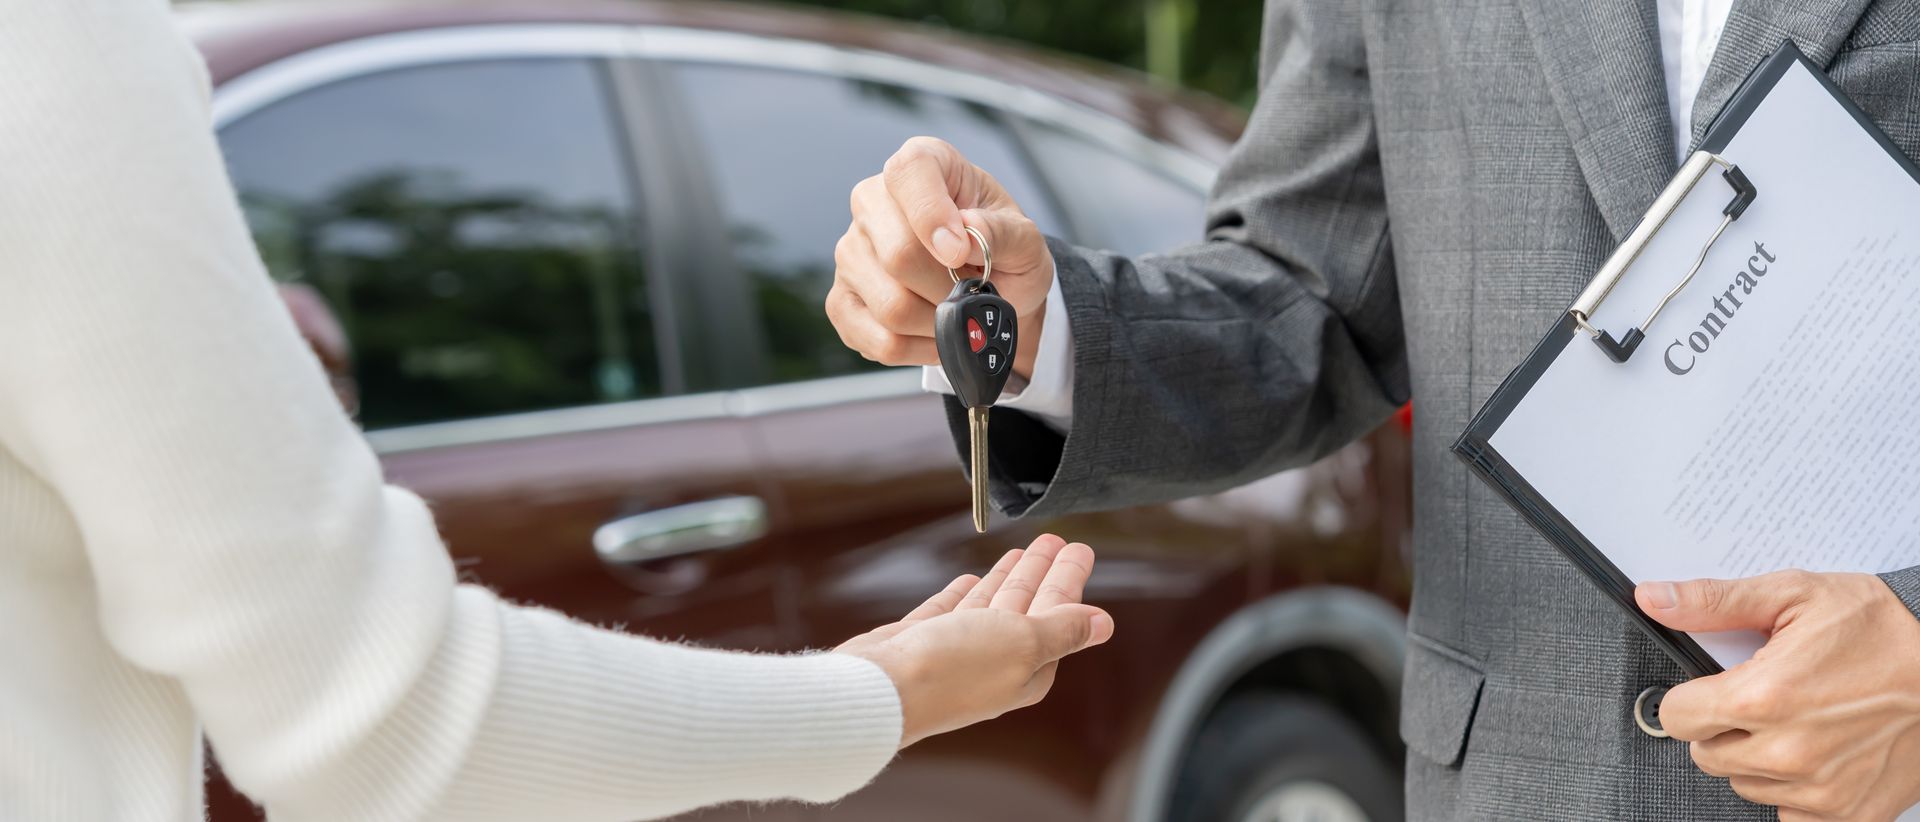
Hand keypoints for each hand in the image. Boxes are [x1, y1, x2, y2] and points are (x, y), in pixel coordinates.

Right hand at [828, 137, 1053, 380]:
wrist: (993, 291)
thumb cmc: (1003, 252)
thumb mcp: (1025, 238)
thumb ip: (1003, 233)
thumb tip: (968, 236)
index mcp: (921, 165)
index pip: (909, 173)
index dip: (932, 215)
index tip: (960, 253)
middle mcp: (872, 201)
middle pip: (898, 254)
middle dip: (949, 288)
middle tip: (973, 291)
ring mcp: (851, 252)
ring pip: (891, 305)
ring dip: (940, 323)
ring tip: (957, 311)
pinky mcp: (842, 301)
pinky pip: (879, 340)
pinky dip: (921, 349)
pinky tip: (937, 333)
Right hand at [835, 534, 1112, 748]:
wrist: (879, 690)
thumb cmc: (951, 671)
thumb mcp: (1023, 643)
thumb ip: (1062, 629)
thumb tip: (1104, 625)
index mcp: (1027, 667)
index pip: (1058, 613)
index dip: (1068, 579)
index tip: (1078, 549)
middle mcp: (994, 662)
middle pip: (1027, 606)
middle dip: (1043, 572)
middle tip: (1055, 540)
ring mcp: (956, 652)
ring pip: (991, 605)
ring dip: (1008, 578)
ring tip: (1021, 551)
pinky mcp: (921, 642)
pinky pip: (950, 611)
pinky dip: (963, 594)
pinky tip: (971, 580)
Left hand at [1637, 570, 1919, 819]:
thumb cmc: (1882, 632)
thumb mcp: (1795, 595)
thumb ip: (1715, 601)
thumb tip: (1654, 599)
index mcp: (1764, 698)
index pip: (1676, 716)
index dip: (1691, 696)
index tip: (1713, 686)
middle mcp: (1787, 752)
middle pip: (1705, 754)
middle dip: (1722, 726)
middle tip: (1763, 700)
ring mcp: (1817, 790)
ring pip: (1743, 784)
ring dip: (1757, 758)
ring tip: (1797, 722)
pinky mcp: (1847, 813)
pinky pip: (1788, 815)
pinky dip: (1793, 792)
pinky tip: (1815, 756)